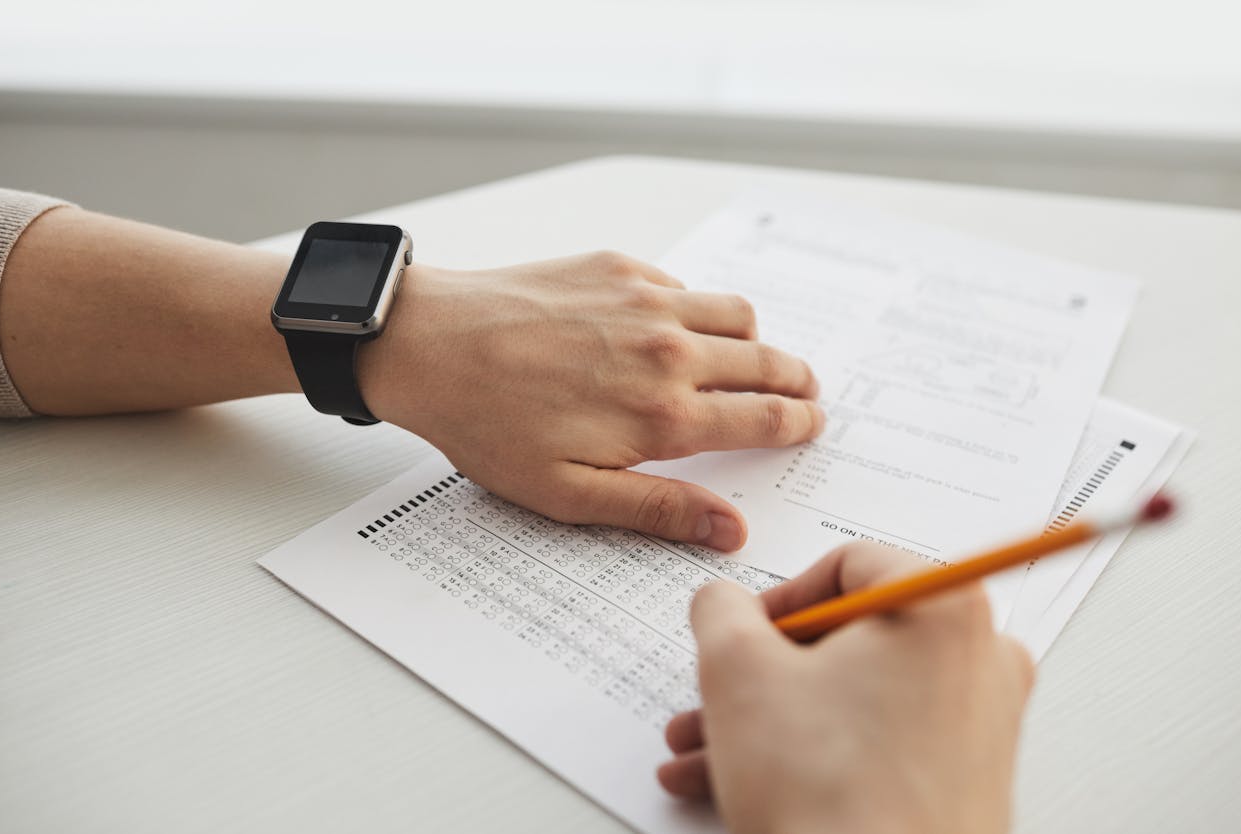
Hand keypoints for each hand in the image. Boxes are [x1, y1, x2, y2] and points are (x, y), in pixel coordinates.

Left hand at [356, 251, 821, 549]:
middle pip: (765, 361)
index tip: (811, 423)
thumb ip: (659, 509)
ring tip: (755, 356)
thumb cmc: (488, 426)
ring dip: (758, 338)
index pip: (764, 418)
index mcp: (664, 415)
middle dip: (795, 379)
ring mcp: (646, 300)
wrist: (428, 345)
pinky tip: (679, 327)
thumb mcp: (570, 494)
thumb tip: (732, 530)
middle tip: (805, 390)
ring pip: (737, 312)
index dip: (797, 423)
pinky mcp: (617, 267)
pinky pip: (684, 285)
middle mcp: (670, 350)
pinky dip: (699, 307)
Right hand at [658, 543, 1034, 833]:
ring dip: (771, 718)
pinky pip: (877, 744)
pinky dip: (813, 753)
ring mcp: (981, 727)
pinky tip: (740, 781)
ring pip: (854, 698)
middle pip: (851, 639)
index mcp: (943, 607)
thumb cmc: (830, 794)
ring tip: (705, 751)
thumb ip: (720, 610)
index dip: (780, 597)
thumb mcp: (738, 671)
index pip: (851, 564)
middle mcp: (979, 660)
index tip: (743, 631)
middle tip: (717, 695)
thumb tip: (723, 602)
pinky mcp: (966, 784)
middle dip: (764, 672)